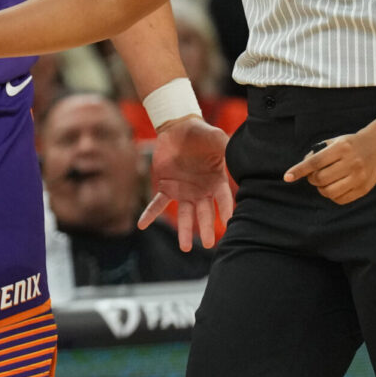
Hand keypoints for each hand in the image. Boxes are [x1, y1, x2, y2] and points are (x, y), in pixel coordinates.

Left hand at [139, 115, 233, 249]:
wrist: (179, 128)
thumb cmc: (201, 134)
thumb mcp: (215, 138)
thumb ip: (224, 145)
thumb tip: (233, 149)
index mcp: (216, 181)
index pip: (223, 199)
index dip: (225, 210)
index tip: (228, 224)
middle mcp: (201, 191)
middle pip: (204, 213)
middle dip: (206, 228)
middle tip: (208, 245)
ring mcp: (183, 191)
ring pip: (185, 214)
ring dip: (184, 230)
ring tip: (185, 248)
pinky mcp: (166, 187)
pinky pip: (157, 204)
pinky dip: (150, 214)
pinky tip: (142, 226)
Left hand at [283, 133, 375, 204]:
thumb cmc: (350, 145)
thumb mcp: (334, 142)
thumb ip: (317, 153)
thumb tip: (301, 169)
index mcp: (342, 148)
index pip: (315, 162)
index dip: (299, 170)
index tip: (287, 177)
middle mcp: (352, 163)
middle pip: (320, 179)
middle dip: (312, 179)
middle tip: (314, 175)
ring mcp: (359, 177)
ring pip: (329, 192)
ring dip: (321, 188)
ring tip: (324, 181)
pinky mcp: (363, 189)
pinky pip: (340, 199)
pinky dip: (332, 195)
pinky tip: (335, 186)